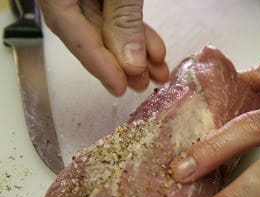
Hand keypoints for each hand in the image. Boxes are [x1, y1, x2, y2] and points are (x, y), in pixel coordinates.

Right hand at [39, 0, 168, 95]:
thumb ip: (122, 18)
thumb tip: (131, 62)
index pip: (70, 30)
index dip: (97, 63)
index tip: (119, 87)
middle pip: (88, 34)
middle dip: (121, 63)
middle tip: (143, 84)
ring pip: (104, 26)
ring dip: (133, 51)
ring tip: (156, 71)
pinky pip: (112, 12)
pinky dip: (133, 29)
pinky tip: (152, 48)